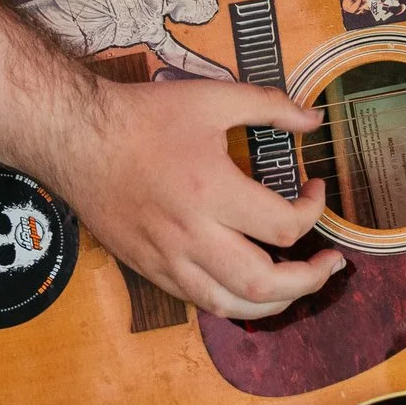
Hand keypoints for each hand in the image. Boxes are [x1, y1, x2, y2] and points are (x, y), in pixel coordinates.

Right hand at [38, 80, 342, 320]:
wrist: (75, 139)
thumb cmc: (142, 118)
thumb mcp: (211, 98)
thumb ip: (269, 106)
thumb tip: (315, 121)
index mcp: (211, 191)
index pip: (284, 225)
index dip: (315, 210)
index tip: (315, 187)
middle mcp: (191, 236)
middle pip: (264, 284)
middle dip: (310, 280)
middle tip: (330, 261)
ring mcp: (167, 260)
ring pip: (232, 307)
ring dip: (277, 303)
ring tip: (299, 283)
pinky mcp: (149, 270)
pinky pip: (200, 302)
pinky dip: (235, 302)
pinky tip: (250, 285)